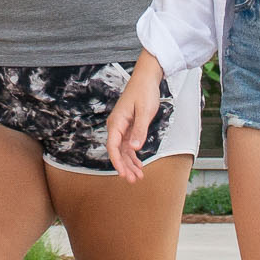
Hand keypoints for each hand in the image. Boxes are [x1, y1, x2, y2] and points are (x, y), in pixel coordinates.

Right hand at [104, 53, 167, 182]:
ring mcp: (122, 127)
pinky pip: (128, 145)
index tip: (122, 174)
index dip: (117, 162)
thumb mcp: (145, 111)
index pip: (112, 147)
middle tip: (133, 180)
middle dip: (124, 167)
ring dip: (130, 164)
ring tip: (138, 177)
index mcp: (116, 122)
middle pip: (117, 151)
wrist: (146, 79)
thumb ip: (140, 130)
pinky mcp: (129, 127)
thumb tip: (134, 148)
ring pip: (123, 151)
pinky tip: (139, 165)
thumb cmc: (144, 92)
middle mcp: (116, 126)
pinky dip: (133, 156)